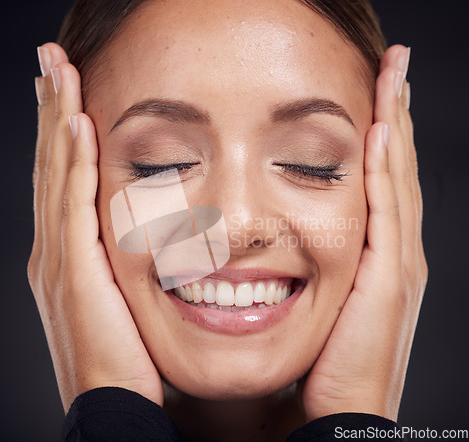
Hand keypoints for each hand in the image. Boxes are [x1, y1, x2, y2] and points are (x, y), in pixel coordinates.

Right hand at [27, 43, 162, 411]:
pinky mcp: (73, 269)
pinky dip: (74, 162)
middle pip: (52, 165)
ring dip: (58, 120)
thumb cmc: (121, 354)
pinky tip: (79, 126)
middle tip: (51, 63)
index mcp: (65, 253)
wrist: (109, 402)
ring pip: (56, 174)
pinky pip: (73, 204)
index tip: (67, 92)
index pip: (62, 178)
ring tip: (58, 73)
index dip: (62, 132)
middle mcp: (52, 248)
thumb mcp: (119, 296)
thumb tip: (143, 232)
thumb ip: (121, 260)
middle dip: (51, 111)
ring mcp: (57, 257)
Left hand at [301, 45, 427, 420]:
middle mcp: (395, 248)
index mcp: (377, 251)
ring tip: (394, 78)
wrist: (342, 408)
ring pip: (400, 178)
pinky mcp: (389, 276)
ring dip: (397, 126)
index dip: (382, 132)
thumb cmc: (327, 357)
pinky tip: (382, 131)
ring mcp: (397, 260)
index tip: (375, 91)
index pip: (382, 177)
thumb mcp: (320, 298)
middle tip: (395, 65)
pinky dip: (387, 169)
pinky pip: (388, 210)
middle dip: (396, 113)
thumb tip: (281, 235)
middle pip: (397, 167)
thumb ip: (312, 263)